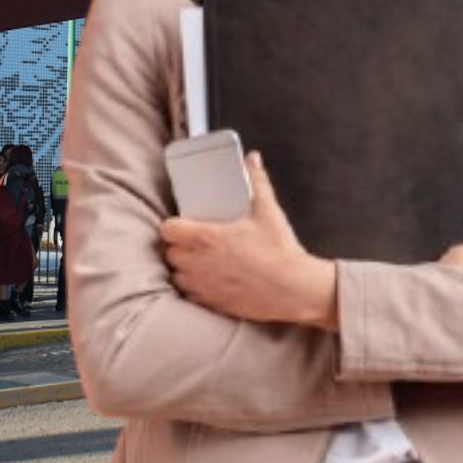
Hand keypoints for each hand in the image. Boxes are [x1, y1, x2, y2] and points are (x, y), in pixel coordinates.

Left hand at [162, 152, 336, 328]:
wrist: (294, 289)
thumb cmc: (279, 251)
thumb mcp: (268, 211)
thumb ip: (257, 182)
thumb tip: (252, 159)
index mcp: (207, 238)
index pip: (168, 230)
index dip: (173, 226)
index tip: (181, 224)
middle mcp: (199, 263)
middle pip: (170, 253)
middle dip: (178, 246)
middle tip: (193, 241)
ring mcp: (204, 286)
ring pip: (178, 275)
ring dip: (183, 268)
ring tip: (199, 261)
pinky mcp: (212, 303)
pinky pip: (191, 295)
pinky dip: (195, 287)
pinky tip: (210, 280)